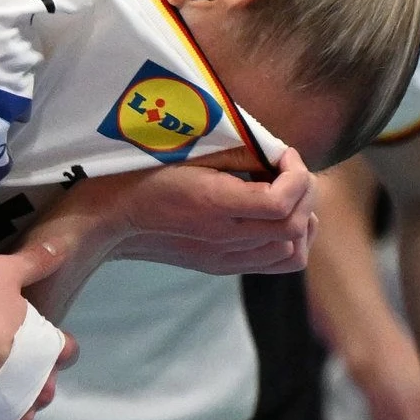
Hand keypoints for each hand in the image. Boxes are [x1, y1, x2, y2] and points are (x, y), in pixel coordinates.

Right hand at [0, 239, 75, 419]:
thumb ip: (35, 262)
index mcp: (47, 352)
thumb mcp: (4, 272)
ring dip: (10, 411)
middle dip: (33, 381)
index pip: (68, 352)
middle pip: (46, 391)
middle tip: (6, 364)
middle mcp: (34, 389)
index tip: (34, 339)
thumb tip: (61, 248)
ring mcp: (6, 413)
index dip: (54, 346)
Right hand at [113, 147, 315, 273]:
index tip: (283, 153)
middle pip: (294, 227)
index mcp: (212, 204)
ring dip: (301, 218)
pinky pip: (277, 263)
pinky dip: (291, 240)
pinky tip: (277, 217)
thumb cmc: (145, 174)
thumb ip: (237, 153)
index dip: (296, 174)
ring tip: (287, 193)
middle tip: (290, 168)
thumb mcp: (188, 153)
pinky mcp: (223, 266)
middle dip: (305, 191)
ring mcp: (225, 259)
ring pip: (293, 251)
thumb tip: (275, 154)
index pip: (280, 203)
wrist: (114, 217)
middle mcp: (223, 239)